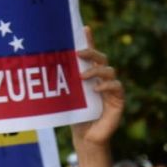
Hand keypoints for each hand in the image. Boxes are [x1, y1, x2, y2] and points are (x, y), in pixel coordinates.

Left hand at [70, 28, 124, 160]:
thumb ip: (65, 81)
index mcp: (91, 76)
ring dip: (96, 71)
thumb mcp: (67, 95)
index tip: (83, 28)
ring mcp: (112, 90)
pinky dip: (107, 86)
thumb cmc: (75, 116)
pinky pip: (117, 87)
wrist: (85, 137)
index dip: (89, 40)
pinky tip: (96, 89)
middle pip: (101, 59)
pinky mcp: (118, 101)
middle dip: (91, 53)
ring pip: (109, 71)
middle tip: (78, 53)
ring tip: (83, 76)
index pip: (91, 54)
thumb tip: (48, 65)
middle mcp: (103, 80)